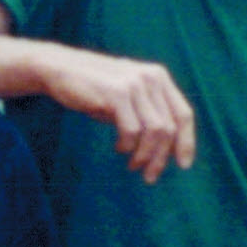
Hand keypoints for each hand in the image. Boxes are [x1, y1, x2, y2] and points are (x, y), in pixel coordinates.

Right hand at [38, 48, 198, 181]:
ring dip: (145, 155)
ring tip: (133, 165)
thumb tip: (167, 151)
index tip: (183, 165)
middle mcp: (152, 77)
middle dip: (161, 157)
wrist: (60, 69)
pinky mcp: (117, 92)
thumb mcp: (128, 98)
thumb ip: (148, 115)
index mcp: (159, 77)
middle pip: (169, 127)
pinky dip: (127, 145)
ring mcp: (135, 83)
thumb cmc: (95, 89)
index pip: (183, 114)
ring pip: (154, 131)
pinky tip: (119, 148)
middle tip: (150, 176)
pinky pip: (132, 130)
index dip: (186, 142)